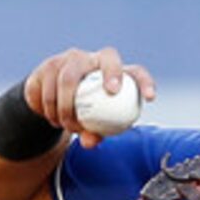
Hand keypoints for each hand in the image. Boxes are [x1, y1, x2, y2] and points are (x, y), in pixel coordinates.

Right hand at [27, 47, 155, 146]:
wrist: (50, 102)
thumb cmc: (84, 114)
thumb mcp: (93, 126)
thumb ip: (95, 133)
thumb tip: (90, 142)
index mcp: (116, 75)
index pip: (137, 74)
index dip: (146, 82)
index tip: (150, 98)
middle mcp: (95, 60)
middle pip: (108, 57)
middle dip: (112, 72)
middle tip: (112, 92)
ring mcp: (71, 59)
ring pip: (69, 77)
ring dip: (68, 105)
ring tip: (69, 126)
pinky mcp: (49, 65)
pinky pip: (48, 86)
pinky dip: (50, 106)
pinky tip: (54, 119)